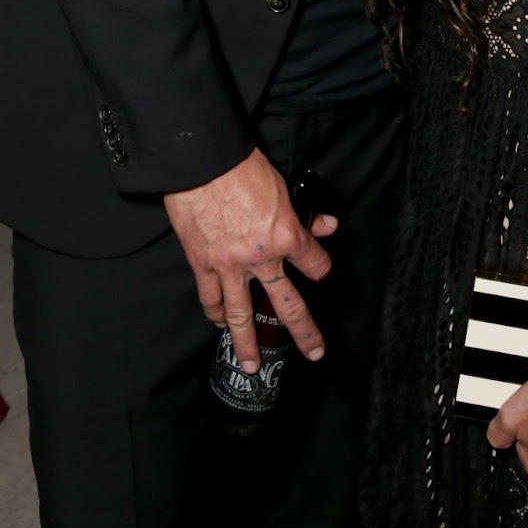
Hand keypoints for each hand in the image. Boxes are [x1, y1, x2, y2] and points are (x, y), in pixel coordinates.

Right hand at [164, 147, 336, 373]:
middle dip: (305, 332)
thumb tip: (325, 225)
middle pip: (288, 305)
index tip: (320, 270)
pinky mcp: (203, 264)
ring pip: (242, 315)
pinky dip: (214, 314)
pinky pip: (210, 298)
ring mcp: (230, 266)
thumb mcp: (284, 187)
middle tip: (315, 352)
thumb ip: (304, 213)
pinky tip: (218, 325)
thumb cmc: (243, 168)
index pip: (315, 263)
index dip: (321, 267)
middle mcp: (262, 258)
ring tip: (250, 365)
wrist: (202, 162)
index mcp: (286, 235)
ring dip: (247, 343)